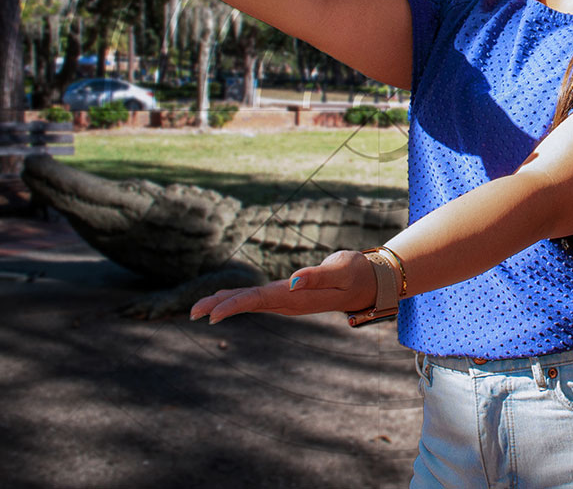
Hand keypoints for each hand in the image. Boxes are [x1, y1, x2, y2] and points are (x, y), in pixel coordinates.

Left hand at [189, 250, 376, 323]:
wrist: (369, 283)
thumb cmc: (356, 273)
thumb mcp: (340, 270)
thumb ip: (317, 276)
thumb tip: (291, 280)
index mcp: (297, 298)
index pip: (260, 301)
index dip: (235, 305)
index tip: (212, 315)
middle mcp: (288, 302)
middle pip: (249, 304)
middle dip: (220, 306)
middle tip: (192, 312)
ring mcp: (287, 300)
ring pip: (251, 302)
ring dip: (225, 304)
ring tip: (198, 309)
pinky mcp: (288, 295)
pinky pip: (259, 297)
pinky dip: (239, 297)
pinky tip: (224, 298)